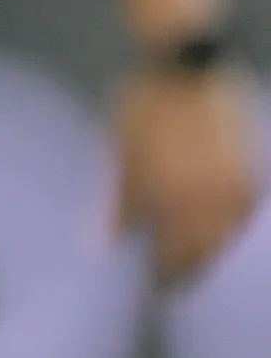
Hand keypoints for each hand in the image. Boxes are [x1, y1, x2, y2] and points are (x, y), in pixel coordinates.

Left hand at [117, 65, 261, 283]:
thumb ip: (115, 204)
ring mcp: (238, 186)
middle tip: (178, 286)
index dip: (167, 278)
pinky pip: (247, 215)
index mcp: (174, 198)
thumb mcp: (121, 154)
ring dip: (216, 254)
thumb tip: (103, 248)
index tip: (157, 291)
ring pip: (232, 238)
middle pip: (207, 253)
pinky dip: (235, 229)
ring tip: (199, 263)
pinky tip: (223, 234)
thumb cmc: (145, 108)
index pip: (175, 257)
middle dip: (192, 272)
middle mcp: (211, 199)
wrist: (187, 65)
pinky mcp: (254, 170)